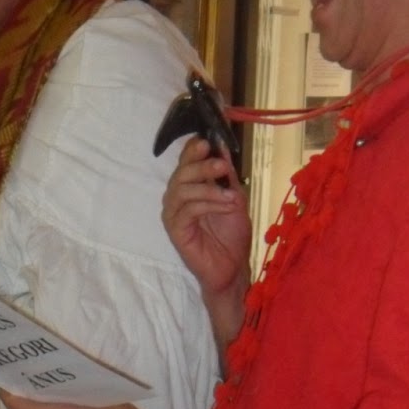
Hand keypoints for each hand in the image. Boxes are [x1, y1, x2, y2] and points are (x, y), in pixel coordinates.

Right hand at [162, 137, 252, 301]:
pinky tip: (226, 207)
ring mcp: (174, 213)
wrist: (232, 267)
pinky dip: (208, 204)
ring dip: (209, 188)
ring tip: (231, 196)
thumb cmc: (232, 235)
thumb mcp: (234, 198)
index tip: (210, 141)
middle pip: (181, 172)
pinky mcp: (175, 230)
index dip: (194, 148)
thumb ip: (227, 176)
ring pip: (181, 189)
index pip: (186, 160)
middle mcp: (178, 197)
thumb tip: (223, 146)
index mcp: (190, 186)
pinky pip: (187, 210)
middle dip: (202, 165)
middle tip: (222, 165)